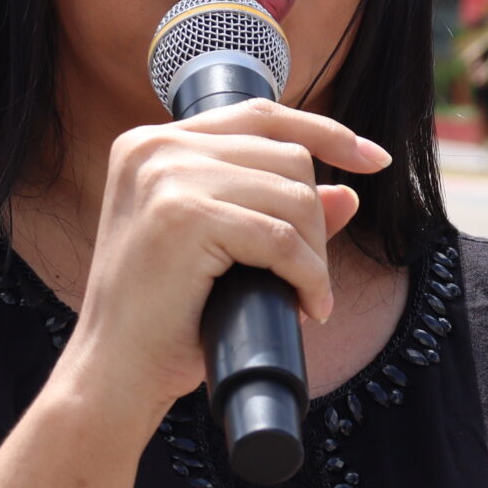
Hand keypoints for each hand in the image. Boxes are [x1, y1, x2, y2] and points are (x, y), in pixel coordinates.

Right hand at [61, 100, 387, 424]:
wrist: (113, 373)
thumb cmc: (161, 321)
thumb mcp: (219, 251)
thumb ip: (273, 211)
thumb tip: (349, 194)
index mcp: (151, 144)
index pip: (259, 114)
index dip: (324, 132)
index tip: (374, 160)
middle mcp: (155, 147)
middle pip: (286, 156)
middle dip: (315, 221)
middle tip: (307, 277)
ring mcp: (166, 176)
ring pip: (293, 194)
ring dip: (314, 254)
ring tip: (304, 296)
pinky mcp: (183, 216)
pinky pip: (281, 237)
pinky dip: (307, 276)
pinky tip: (304, 305)